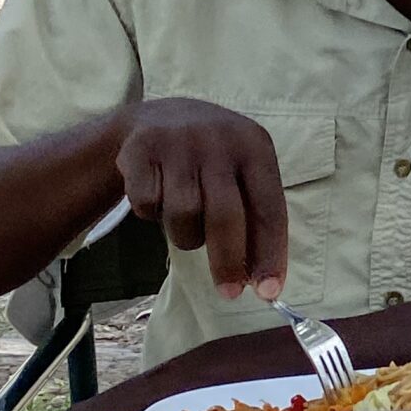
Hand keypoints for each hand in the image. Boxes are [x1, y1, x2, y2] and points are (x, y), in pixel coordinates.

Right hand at [115, 98, 288, 301]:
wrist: (160, 117)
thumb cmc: (213, 159)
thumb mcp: (243, 171)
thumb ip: (254, 216)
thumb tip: (262, 277)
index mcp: (256, 147)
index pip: (269, 208)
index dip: (270, 252)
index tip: (269, 291)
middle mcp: (220, 142)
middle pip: (226, 215)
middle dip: (229, 261)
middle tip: (230, 293)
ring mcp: (179, 144)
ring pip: (184, 215)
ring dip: (186, 234)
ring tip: (187, 222)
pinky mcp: (141, 150)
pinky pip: (147, 205)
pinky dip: (152, 213)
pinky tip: (158, 195)